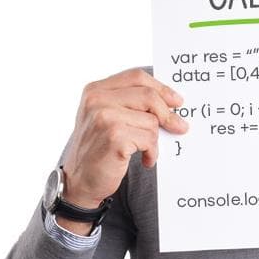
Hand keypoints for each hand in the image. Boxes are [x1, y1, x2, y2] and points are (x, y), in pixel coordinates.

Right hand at [61, 67, 188, 208]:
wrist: (79, 181)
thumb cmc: (97, 150)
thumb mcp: (105, 119)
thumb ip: (129, 105)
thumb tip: (170, 104)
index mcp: (95, 91)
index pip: (136, 77)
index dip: (160, 88)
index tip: (176, 102)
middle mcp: (97, 100)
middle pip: (148, 96)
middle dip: (168, 114)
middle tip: (180, 127)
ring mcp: (105, 118)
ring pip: (151, 121)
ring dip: (154, 141)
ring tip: (146, 151)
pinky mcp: (115, 137)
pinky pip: (150, 140)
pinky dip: (152, 153)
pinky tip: (145, 160)